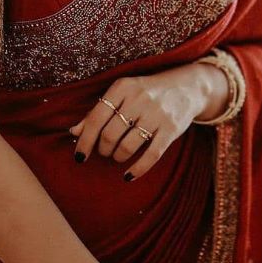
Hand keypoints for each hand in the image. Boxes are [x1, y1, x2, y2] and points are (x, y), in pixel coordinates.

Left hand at [68, 63, 226, 179]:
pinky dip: (137, 169)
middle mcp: (139, 98)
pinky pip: (151, 155)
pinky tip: (128, 176)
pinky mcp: (171, 129)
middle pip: (110, 134)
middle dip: (103, 149)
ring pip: (127, 146)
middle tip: (105, 151)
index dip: (84, 141)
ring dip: (118, 157)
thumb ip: (98, 110)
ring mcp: (157, 114)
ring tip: (118, 156)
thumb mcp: (123, 93)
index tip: (79, 156)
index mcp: (123, 87)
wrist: (187, 86)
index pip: (96, 118)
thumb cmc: (147, 92)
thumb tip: (74, 132)